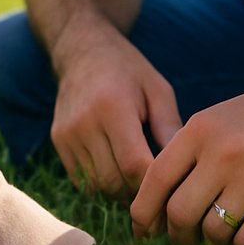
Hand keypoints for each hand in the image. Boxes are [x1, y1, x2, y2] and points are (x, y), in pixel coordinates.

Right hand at [49, 30, 183, 195]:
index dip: (155, 184)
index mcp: (113, 107)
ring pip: (96, 185)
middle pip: (114, 180)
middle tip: (161, 193)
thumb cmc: (128, 70)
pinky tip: (119, 174)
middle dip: (139, 193)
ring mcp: (67, 133)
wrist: (82, 50)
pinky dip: (102, 185)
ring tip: (141, 186)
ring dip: (120, 193)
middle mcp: (84, 123)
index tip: (175, 188)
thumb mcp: (157, 89)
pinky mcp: (58, 141)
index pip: (134, 165)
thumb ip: (170, 127)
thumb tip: (185, 168)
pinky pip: (81, 180)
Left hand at [130, 78, 243, 244]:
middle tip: (184, 240)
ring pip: (214, 231)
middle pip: (180, 213)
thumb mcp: (217, 120)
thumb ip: (187, 152)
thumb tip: (156, 200)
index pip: (156, 179)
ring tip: (219, 238)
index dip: (144, 211)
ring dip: (213, 242)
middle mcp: (222, 152)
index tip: (142, 229)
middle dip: (178, 236)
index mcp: (199, 130)